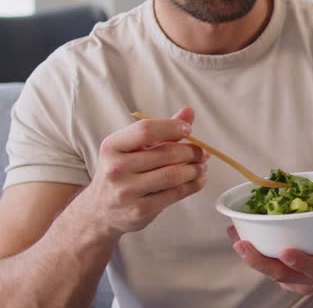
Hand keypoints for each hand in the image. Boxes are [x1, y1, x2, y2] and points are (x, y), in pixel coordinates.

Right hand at [80, 107, 208, 236]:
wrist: (100, 210)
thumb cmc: (122, 172)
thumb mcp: (133, 148)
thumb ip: (161, 130)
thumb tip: (189, 112)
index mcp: (112, 146)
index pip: (146, 130)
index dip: (172, 127)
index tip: (188, 129)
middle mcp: (116, 168)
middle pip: (166, 153)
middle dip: (192, 151)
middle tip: (203, 153)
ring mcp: (127, 191)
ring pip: (173, 174)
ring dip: (195, 169)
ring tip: (202, 166)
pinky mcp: (140, 210)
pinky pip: (175, 193)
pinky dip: (194, 184)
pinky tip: (198, 179)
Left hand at [229, 201, 312, 295]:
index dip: (301, 262)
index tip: (286, 252)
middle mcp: (309, 278)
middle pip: (282, 274)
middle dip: (260, 261)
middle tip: (243, 245)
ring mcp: (294, 279)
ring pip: (269, 270)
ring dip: (249, 254)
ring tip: (234, 235)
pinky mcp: (283, 274)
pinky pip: (264, 264)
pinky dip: (250, 250)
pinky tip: (237, 234)